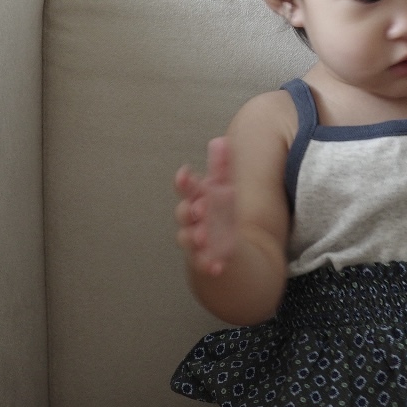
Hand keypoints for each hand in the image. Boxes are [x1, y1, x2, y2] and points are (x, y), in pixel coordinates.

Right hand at [174, 137, 237, 275]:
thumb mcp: (222, 188)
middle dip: (190, 210)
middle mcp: (191, 219)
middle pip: (184, 213)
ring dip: (194, 236)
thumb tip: (220, 140)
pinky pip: (203, 263)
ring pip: (189, 238)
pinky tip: (216, 266)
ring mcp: (195, 239)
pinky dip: (208, 264)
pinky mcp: (203, 259)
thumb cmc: (218, 211)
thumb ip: (221, 167)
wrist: (219, 246)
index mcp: (196, 198)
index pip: (187, 187)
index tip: (186, 173)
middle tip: (200, 207)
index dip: (185, 181)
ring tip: (203, 236)